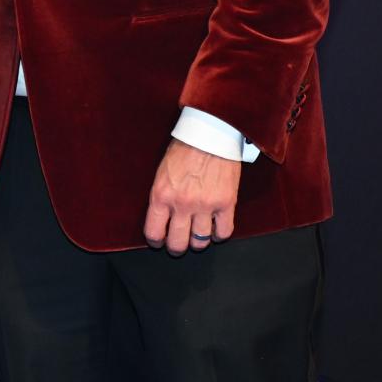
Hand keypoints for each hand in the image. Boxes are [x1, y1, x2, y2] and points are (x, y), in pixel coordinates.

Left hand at [142, 139, 239, 255]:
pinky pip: (224, 231)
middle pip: (178, 242)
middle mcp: (182, 204)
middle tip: (178, 245)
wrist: (210, 133)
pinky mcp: (226, 203)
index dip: (156, 241)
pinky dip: (220, 235)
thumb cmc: (184, 149)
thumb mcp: (162, 173)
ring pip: (200, 241)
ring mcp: (205, 205)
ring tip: (197, 238)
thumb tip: (162, 217)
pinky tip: (216, 230)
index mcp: (161, 196)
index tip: (159, 241)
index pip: (154, 232)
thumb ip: (162, 196)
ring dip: (198, 242)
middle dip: (176, 248)